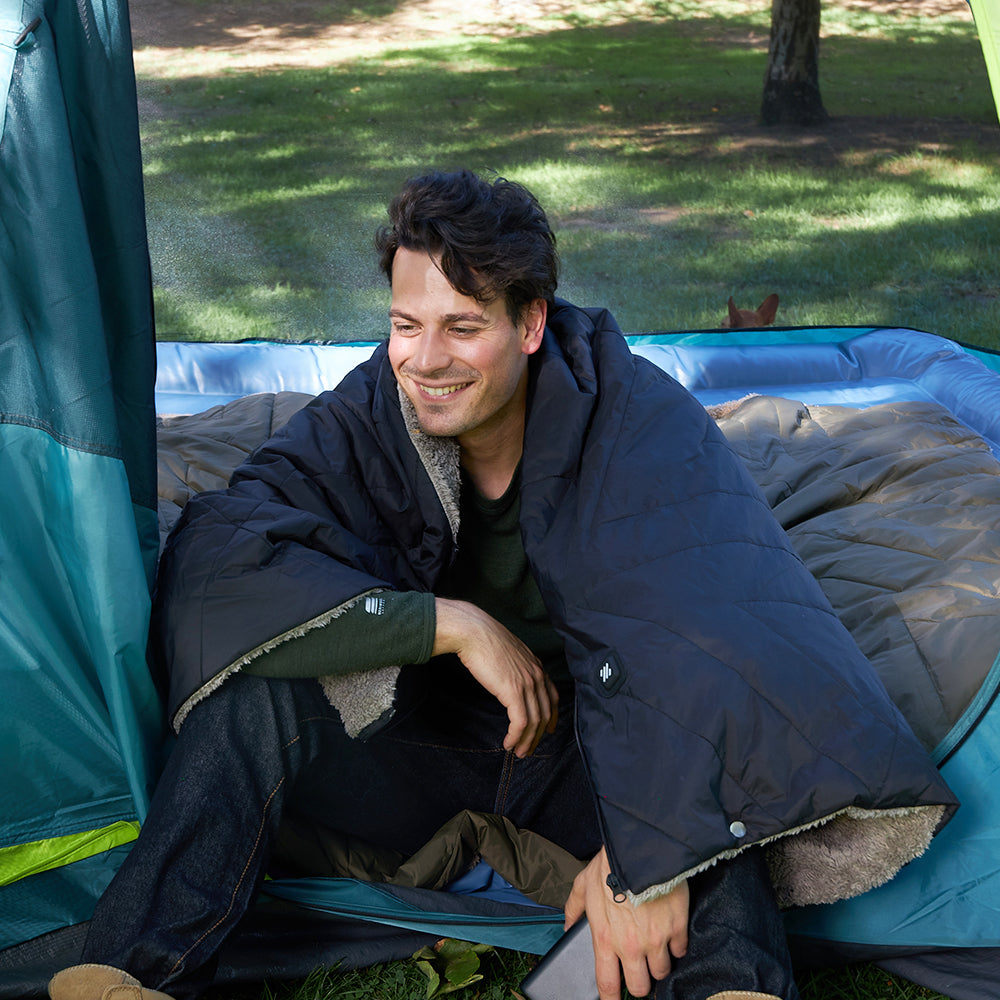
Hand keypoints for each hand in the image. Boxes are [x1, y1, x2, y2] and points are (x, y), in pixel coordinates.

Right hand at [433, 598, 557, 757]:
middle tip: (529, 749)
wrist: (473, 632)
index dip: (552, 716)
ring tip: (518, 752)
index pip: (552, 696)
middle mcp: (537, 674)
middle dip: (539, 735)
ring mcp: (527, 683)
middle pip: (546, 712)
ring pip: (535, 721)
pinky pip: (521, 722)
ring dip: (527, 741)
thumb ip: (515, 667)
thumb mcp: (508, 652)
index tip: (549, 730)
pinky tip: (508, 743)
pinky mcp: (514, 691)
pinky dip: (516, 736)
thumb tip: (510, 681)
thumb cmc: (484, 639)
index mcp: (536, 665)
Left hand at [564, 848, 688, 999]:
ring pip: (662, 972)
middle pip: (640, 988)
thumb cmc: (610, 864)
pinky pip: (681, 951)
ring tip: (654, 947)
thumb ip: (574, 907)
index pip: (607, 986)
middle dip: (639, 981)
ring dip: (658, 963)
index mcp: (605, 939)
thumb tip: (566, 924)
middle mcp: (630, 947)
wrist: (640, 848)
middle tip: (638, 968)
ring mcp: (656, 940)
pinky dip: (676, 945)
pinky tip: (670, 933)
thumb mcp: (583, 883)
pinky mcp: (677, 928)